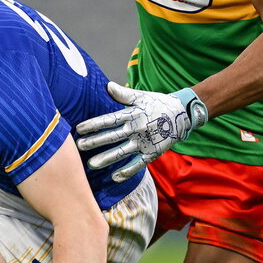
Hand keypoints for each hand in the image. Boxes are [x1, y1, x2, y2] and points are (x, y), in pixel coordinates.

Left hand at [76, 81, 208, 181]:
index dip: (94, 124)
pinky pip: (138, 163)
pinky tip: (114, 177)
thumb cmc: (159, 103)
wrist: (183, 114)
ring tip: (91, 164)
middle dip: (95, 142)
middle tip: (79, 147)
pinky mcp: (153, 152)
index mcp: (133, 114)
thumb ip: (123, 94)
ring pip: (122, 152)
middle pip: (112, 136)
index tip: (79, 129)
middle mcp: (137, 128)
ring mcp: (145, 142)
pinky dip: (127, 171)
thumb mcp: (142, 97)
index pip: (110, 120)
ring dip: (106, 159)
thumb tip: (107, 85)